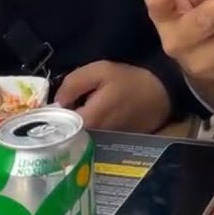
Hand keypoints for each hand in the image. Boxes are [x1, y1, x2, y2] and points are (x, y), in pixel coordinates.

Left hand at [53, 61, 171, 133]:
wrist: (161, 94)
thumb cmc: (129, 81)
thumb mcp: (101, 71)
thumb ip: (74, 83)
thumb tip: (57, 100)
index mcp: (88, 121)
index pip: (58, 122)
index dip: (53, 111)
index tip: (56, 101)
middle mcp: (93, 138)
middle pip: (67, 130)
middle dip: (64, 118)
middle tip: (70, 101)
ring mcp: (103, 143)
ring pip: (79, 134)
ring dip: (77, 122)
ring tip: (82, 107)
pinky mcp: (112, 143)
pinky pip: (92, 136)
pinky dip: (90, 127)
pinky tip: (95, 114)